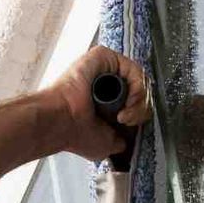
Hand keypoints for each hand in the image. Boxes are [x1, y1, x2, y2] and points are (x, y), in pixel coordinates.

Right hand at [42, 45, 151, 162]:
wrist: (61, 122)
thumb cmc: (75, 133)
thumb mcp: (108, 145)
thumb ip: (122, 140)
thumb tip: (127, 137)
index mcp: (105, 100)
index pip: (137, 101)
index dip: (141, 114)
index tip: (130, 126)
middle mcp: (105, 82)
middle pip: (141, 89)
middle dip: (141, 108)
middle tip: (127, 120)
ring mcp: (105, 69)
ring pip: (140, 79)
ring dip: (139, 100)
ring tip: (125, 114)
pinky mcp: (103, 57)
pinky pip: (133, 68)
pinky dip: (137, 86)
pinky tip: (128, 101)